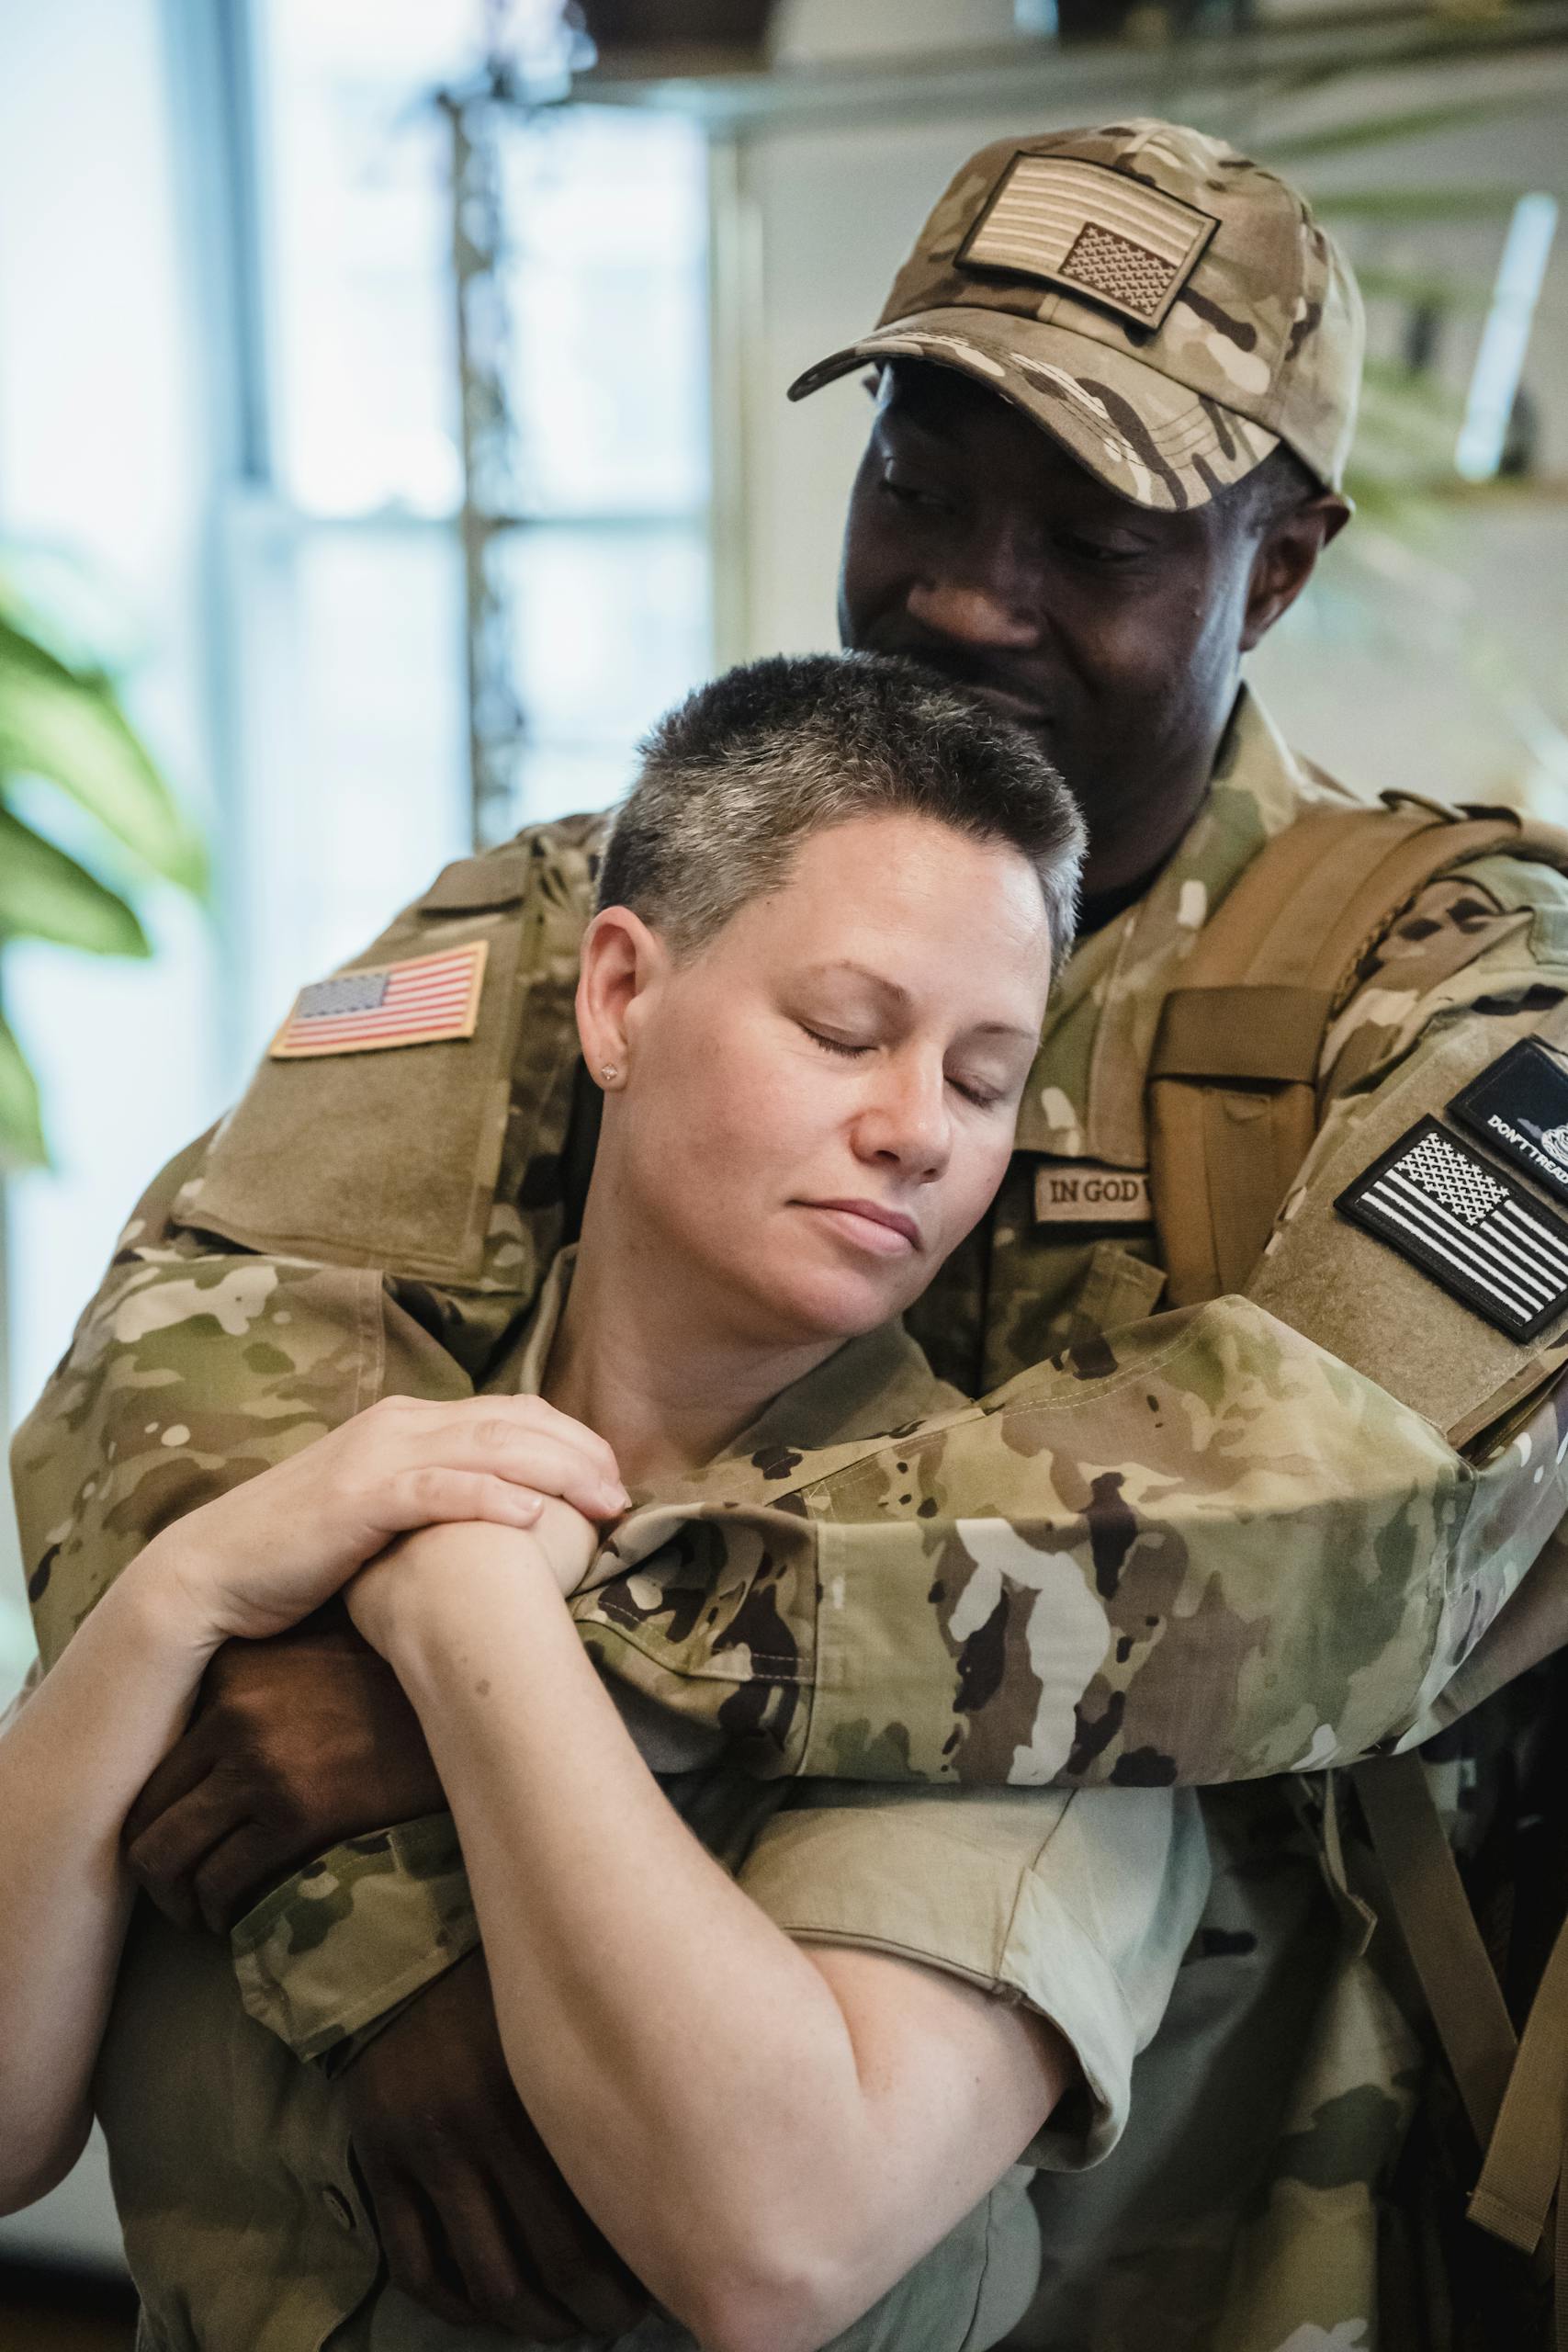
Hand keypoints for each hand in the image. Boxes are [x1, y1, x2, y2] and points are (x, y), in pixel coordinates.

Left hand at [123, 1612, 445, 1932]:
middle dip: (153, 1865)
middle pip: (149, 1810)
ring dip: (177, 1897)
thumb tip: (207, 1721)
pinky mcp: (297, 1815)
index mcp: (233, 1669)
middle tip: (173, 1890)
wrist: (466, 1707)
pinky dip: (219, 1910)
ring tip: (197, 1913)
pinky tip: (233, 1917)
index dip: (152, 1809)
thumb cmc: (389, 1686)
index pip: (153, 1755)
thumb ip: (256, 1674)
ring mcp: (263, 1764)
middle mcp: (236, 1711)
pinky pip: (224, 1881)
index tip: (172, 1834)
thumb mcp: (311, 1653)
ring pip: (171, 1855)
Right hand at [141, 1393, 628, 1647]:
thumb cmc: (304, 1549)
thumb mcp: (381, 1506)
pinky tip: (533, 1517)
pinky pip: (438, 1490)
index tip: (615, 1475)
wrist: (217, 1570)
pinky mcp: (359, 1498)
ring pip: (489, 1448)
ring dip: (555, 1473)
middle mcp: (400, 1423)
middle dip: (578, 1453)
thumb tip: (501, 1510)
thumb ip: (433, 1492)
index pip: (511, 1414)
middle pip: (513, 1423)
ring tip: (602, 1502)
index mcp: (409, 1420)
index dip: (570, 1439)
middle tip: (624, 1492)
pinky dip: (489, 1498)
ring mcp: (378, 1456)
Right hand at [346, 1948, 649, 2339]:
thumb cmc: (510, 1985)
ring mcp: (425, 2149)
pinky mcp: (378, 2162)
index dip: (634, 2275)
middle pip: (551, 2265)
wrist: (407, 1945)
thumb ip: (608, 2090)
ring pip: (487, 2281)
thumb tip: (669, 2186)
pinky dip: (455, 2307)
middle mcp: (483, 2123)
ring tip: (560, 2325)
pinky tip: (488, 2311)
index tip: (660, 2286)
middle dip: (592, 2313)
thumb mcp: (570, 2023)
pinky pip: (417, 2266)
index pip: (602, 2219)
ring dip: (531, 2322)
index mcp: (545, 2087)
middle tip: (614, 2321)